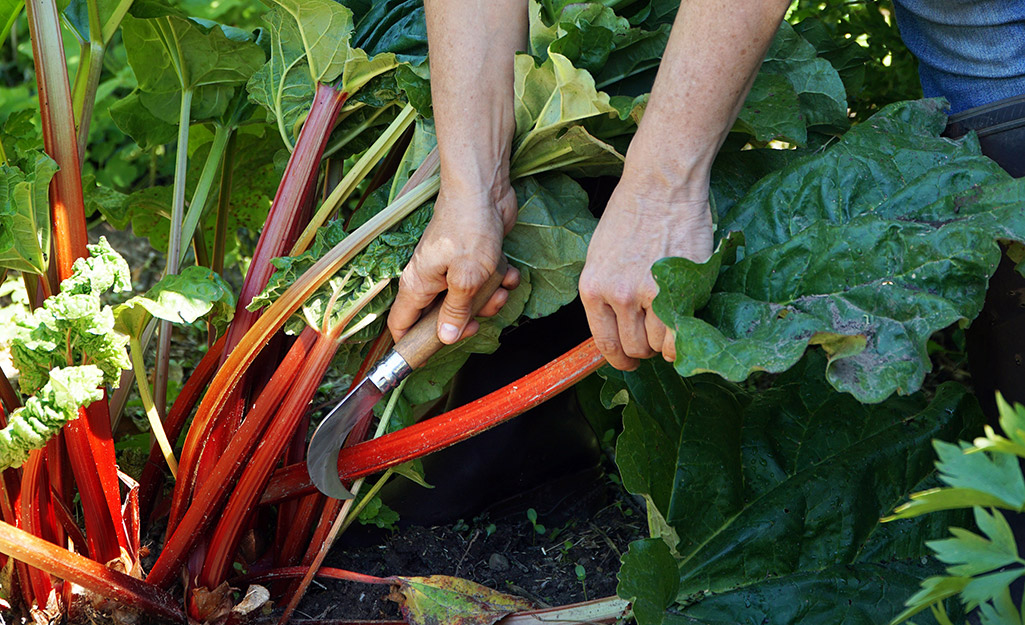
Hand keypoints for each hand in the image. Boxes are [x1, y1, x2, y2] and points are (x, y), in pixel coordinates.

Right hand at [388, 184, 520, 344]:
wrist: (485, 189)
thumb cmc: (470, 228)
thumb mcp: (466, 278)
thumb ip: (455, 310)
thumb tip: (444, 338)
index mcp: (417, 284)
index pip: (401, 325)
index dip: (411, 346)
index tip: (429, 359)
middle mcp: (429, 279)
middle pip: (441, 318)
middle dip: (466, 321)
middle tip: (482, 318)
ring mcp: (450, 269)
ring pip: (468, 302)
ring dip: (489, 300)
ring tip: (500, 286)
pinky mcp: (471, 260)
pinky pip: (483, 283)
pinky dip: (497, 281)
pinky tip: (507, 271)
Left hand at [579, 180, 713, 370]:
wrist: (660, 185)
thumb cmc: (632, 214)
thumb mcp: (601, 257)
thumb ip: (607, 294)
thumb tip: (619, 328)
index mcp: (592, 288)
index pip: (604, 344)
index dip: (620, 360)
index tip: (629, 361)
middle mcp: (616, 295)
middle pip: (633, 349)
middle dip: (644, 348)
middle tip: (655, 335)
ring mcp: (647, 294)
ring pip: (656, 346)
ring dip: (665, 341)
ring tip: (671, 321)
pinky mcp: (677, 289)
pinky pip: (678, 337)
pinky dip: (682, 341)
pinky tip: (684, 326)